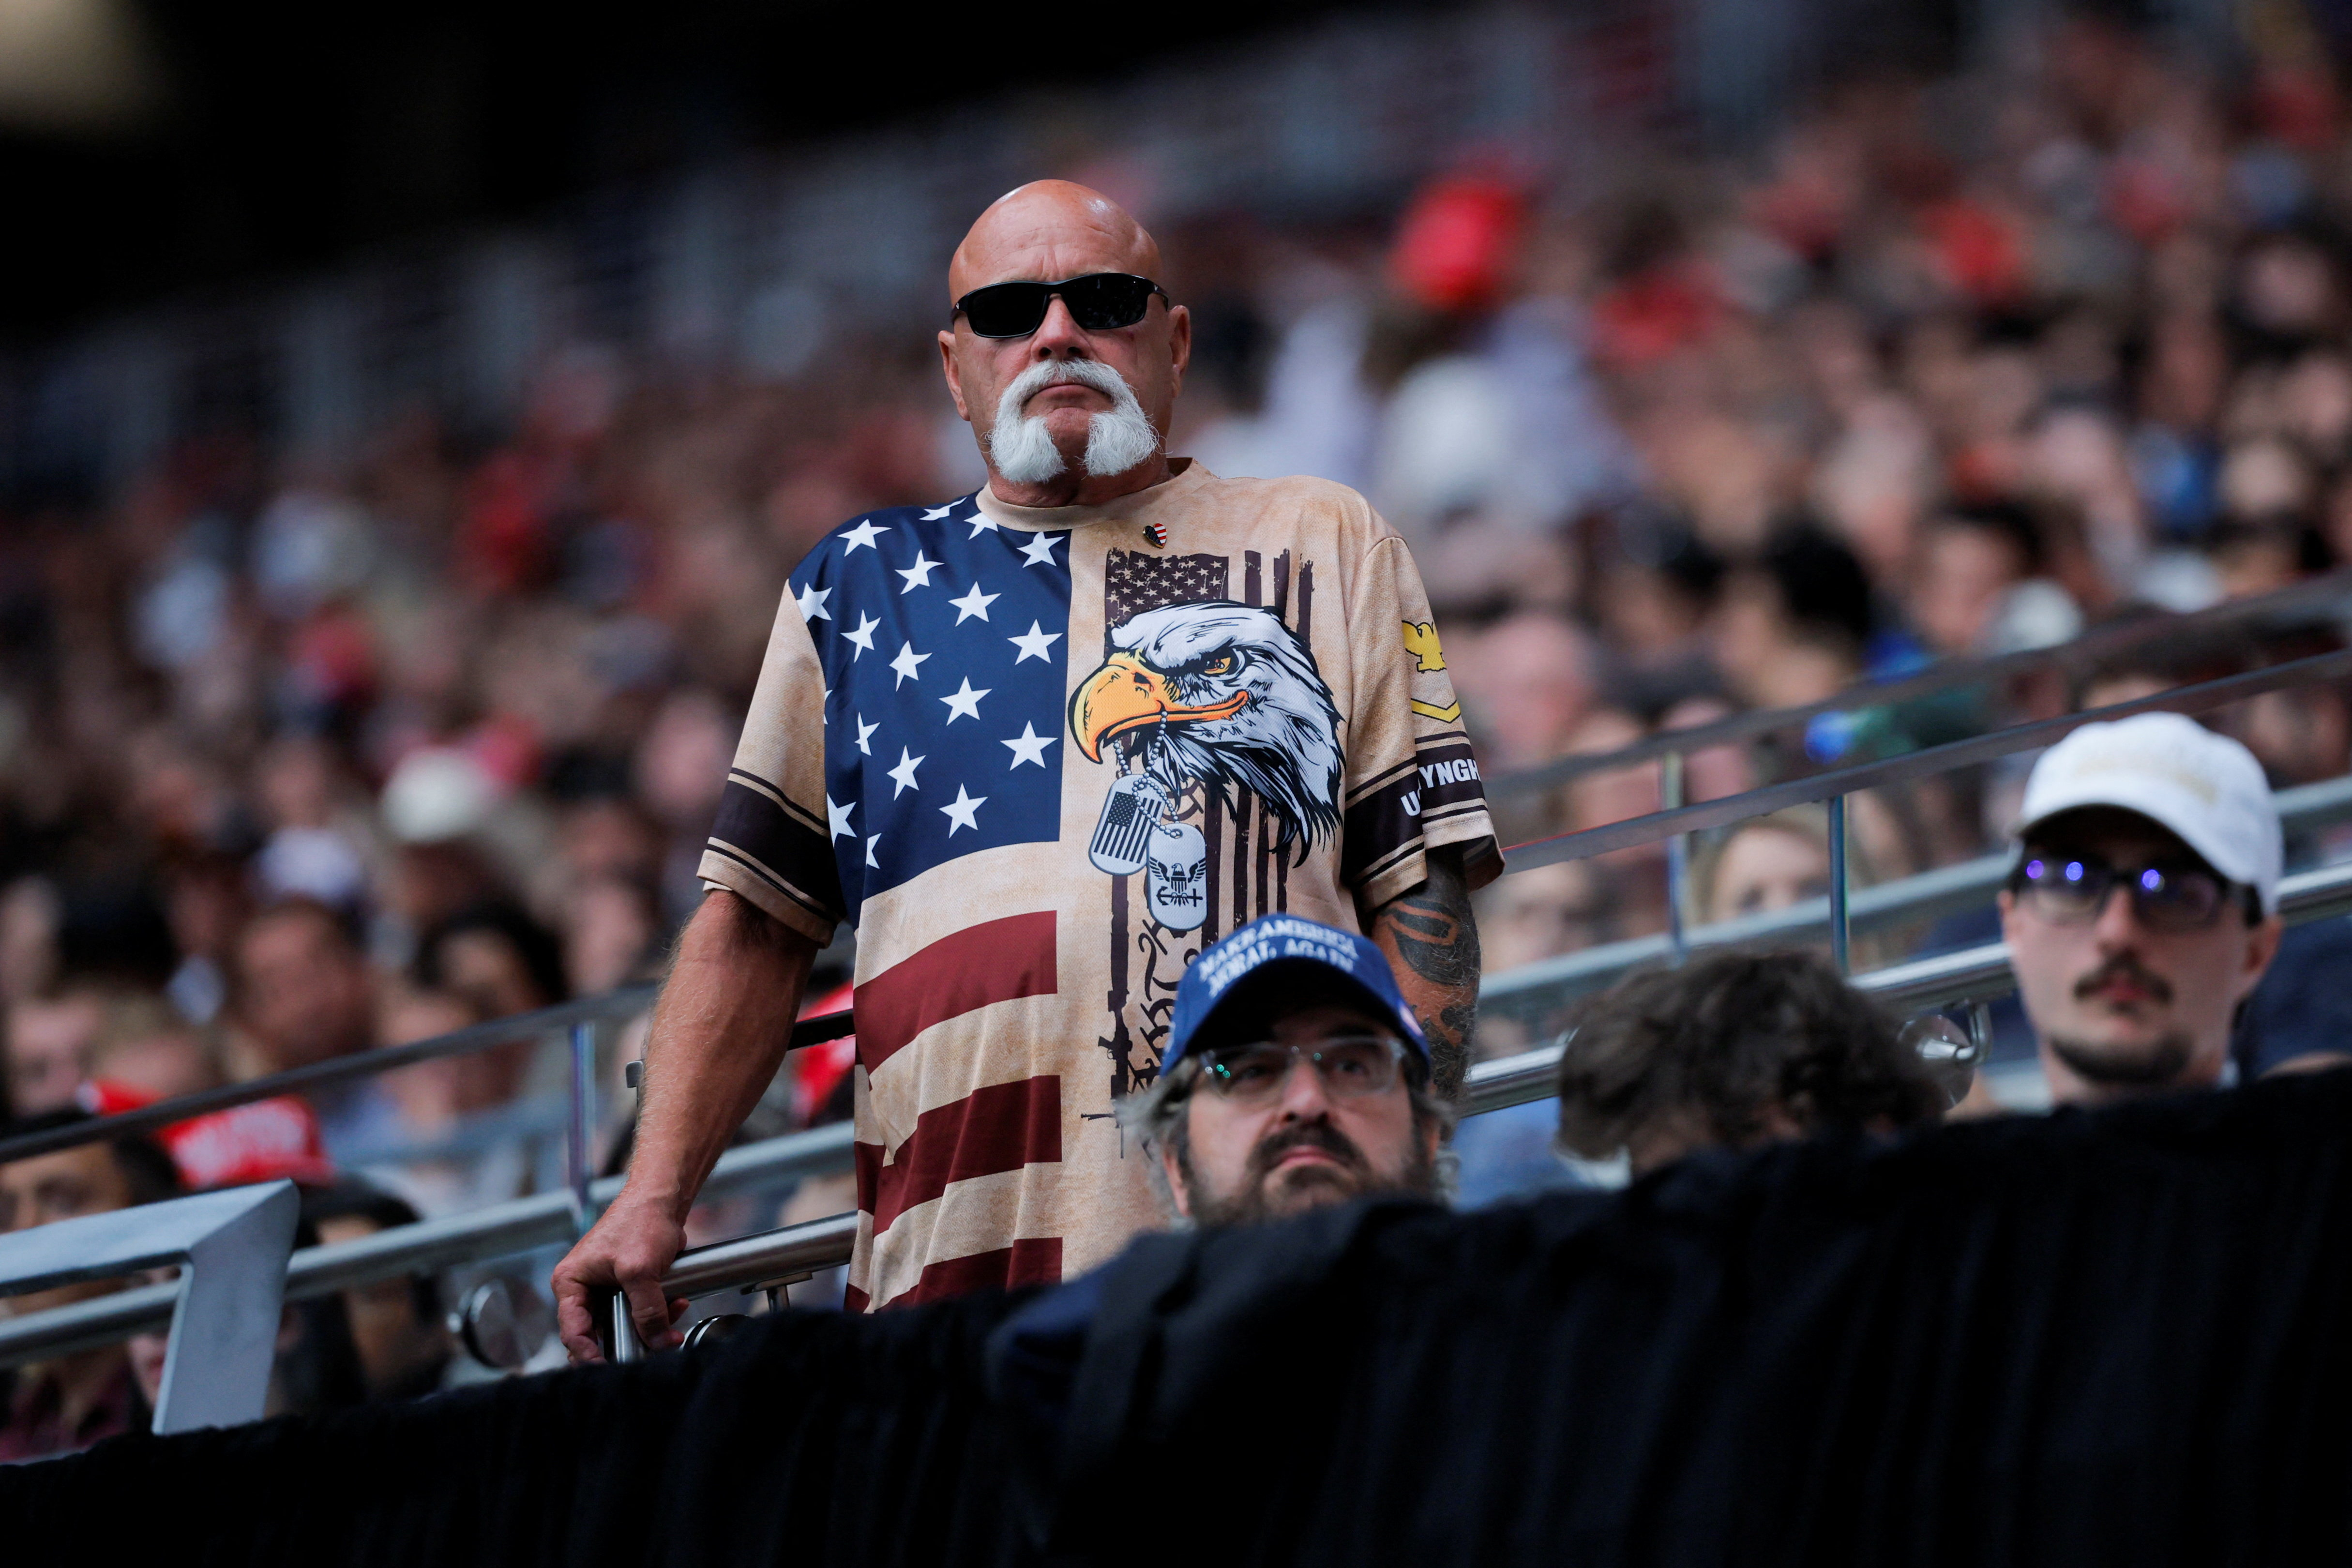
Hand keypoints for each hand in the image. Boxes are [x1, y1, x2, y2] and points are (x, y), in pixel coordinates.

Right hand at [552, 1194, 690, 1363]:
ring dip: (650, 1326)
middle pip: (598, 1333)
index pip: (573, 1332)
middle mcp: (584, 1289)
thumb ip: (647, 1310)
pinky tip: (676, 1304)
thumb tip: (659, 1342)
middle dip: (627, 1341)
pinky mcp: (629, 1287)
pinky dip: (659, 1313)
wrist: (664, 1199)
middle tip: (648, 1352)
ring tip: (671, 1321)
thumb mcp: (641, 1270)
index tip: (607, 1368)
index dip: (589, 1355)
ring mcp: (606, 1289)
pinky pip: (641, 1312)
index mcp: (571, 1282)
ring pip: (624, 1325)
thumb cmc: (640, 1220)